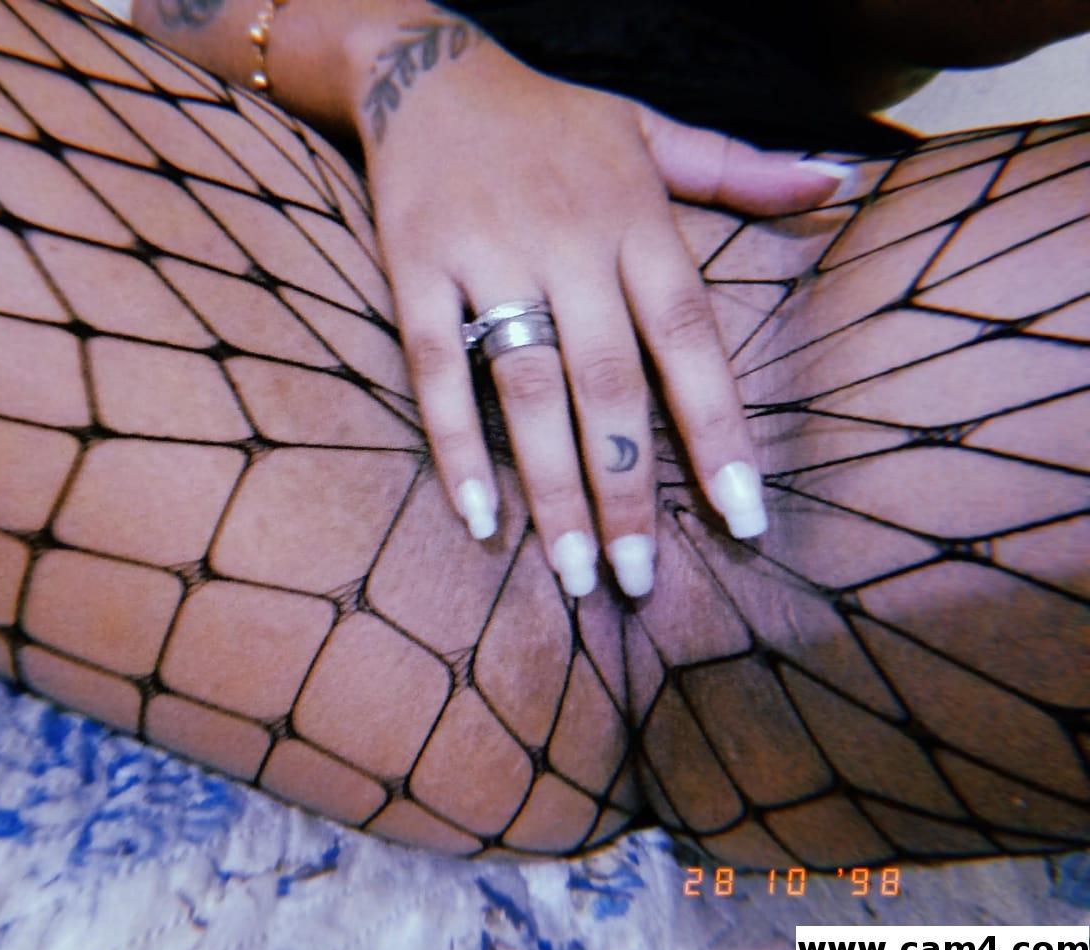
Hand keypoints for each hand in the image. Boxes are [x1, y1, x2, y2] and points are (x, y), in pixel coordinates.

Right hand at [360, 25, 850, 598]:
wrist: (430, 68)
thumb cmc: (552, 118)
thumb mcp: (651, 129)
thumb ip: (738, 169)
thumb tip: (835, 186)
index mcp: (634, 219)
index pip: (691, 337)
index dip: (720, 430)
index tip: (745, 517)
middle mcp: (567, 242)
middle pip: (610, 383)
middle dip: (630, 488)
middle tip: (642, 580)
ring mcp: (487, 256)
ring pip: (529, 387)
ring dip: (553, 488)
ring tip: (576, 573)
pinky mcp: (415, 268)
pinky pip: (433, 367)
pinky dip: (456, 444)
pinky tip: (478, 517)